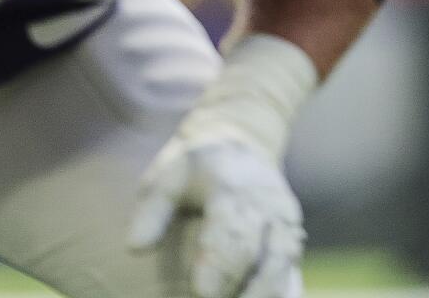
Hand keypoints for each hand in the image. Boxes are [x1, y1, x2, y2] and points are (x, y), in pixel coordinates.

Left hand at [128, 132, 303, 297]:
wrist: (241, 144)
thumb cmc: (194, 170)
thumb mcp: (167, 177)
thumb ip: (151, 211)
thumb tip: (135, 248)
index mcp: (230, 186)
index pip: (228, 226)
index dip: (217, 262)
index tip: (201, 293)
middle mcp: (264, 201)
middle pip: (254, 248)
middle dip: (235, 283)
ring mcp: (283, 217)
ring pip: (281, 259)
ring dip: (264, 290)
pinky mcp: (292, 232)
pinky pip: (290, 265)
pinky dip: (280, 287)